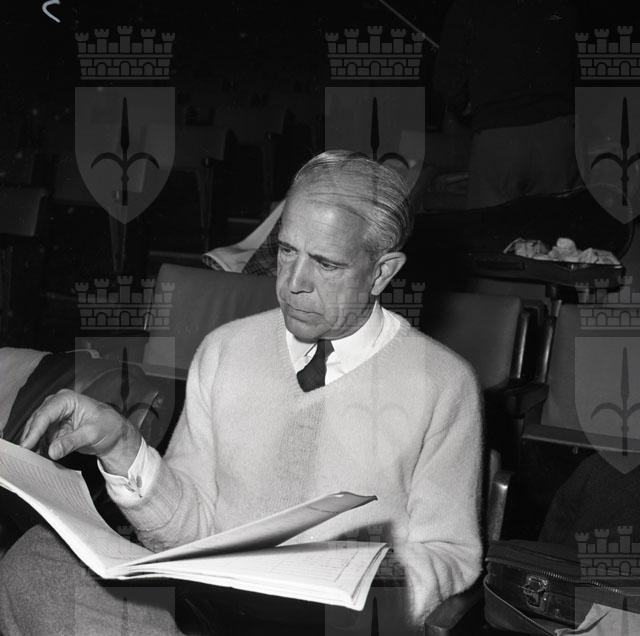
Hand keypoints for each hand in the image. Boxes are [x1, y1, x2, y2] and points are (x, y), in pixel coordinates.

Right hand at [19, 389, 141, 475]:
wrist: (114, 433)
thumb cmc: (108, 426)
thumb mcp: (92, 434)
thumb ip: (71, 442)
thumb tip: (52, 451)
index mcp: (66, 399)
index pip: (45, 415)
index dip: (34, 431)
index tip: (26, 446)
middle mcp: (56, 405)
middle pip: (36, 422)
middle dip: (29, 439)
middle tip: (22, 457)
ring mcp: (53, 417)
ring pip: (35, 431)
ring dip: (32, 445)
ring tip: (27, 461)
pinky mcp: (53, 429)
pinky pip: (40, 439)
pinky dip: (38, 448)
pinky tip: (35, 459)